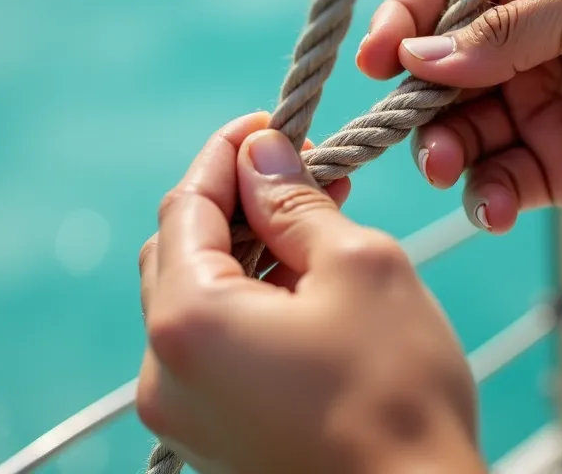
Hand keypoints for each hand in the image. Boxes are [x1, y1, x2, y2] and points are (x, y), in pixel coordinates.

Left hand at [136, 112, 482, 473]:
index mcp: (187, 322)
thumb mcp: (359, 268)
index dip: (226, 155)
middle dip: (234, 203)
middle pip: (177, 251)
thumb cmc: (399, 396)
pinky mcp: (209, 438)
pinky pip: (209, 348)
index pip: (185, 206)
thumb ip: (296, 202)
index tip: (268, 124)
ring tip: (312, 229)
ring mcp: (181, 414)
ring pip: (192, 300)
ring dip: (244, 255)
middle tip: (300, 174)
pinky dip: (245, 307)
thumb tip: (261, 152)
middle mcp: (162, 372)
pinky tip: (301, 290)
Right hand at [356, 0, 561, 229]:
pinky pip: (498, 185)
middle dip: (417, 104)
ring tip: (449, 168)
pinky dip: (487, 198)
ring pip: (459, 135)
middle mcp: (525, 49)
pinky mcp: (554, 172)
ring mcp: (537, 112)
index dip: (404, 23)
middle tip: (415, 127)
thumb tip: (417, 58)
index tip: (377, 59)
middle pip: (439, 76)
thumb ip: (502, 34)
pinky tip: (499, 207)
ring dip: (444, 153)